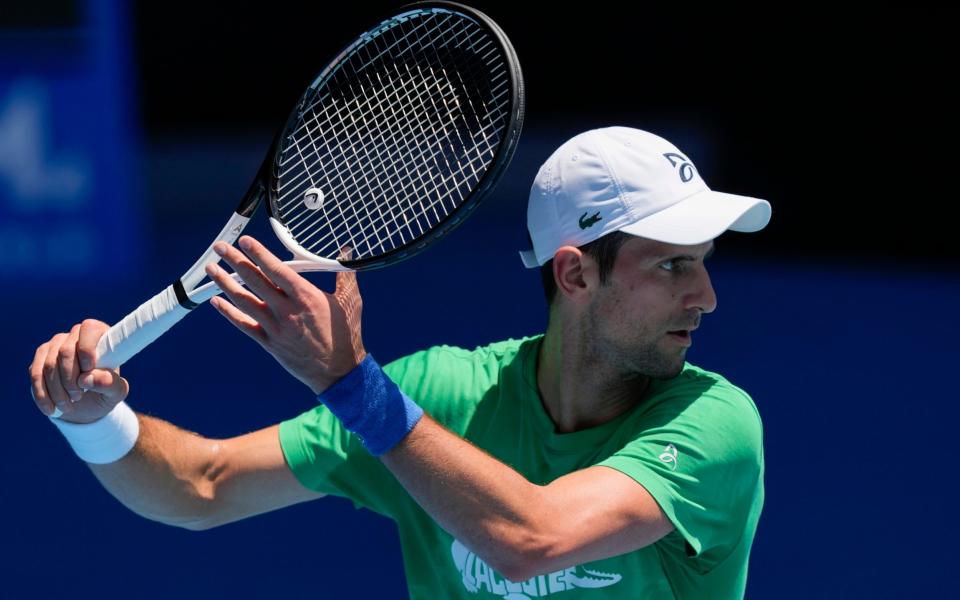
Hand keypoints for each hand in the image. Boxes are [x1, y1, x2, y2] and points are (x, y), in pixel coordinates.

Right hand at [29, 319, 128, 422]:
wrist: (87, 403)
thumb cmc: (106, 392)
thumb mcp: (116, 392)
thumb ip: (110, 384)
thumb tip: (87, 378)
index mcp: (100, 336)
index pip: (90, 329)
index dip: (87, 349)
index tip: (89, 370)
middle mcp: (76, 335)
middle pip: (66, 351)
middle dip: (70, 379)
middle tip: (78, 397)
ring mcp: (56, 344)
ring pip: (49, 365)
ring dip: (57, 390)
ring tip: (68, 406)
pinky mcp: (41, 358)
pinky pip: (36, 374)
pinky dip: (42, 394)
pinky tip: (51, 409)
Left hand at [205, 236, 365, 393]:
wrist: (338, 371)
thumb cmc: (345, 334)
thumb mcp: (350, 301)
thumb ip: (345, 275)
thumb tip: (346, 252)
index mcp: (306, 297)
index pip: (277, 270)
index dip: (258, 253)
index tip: (245, 241)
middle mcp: (287, 311)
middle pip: (254, 281)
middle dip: (235, 261)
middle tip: (220, 247)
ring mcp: (275, 328)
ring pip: (244, 301)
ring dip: (224, 283)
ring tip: (212, 268)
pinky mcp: (269, 343)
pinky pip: (244, 325)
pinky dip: (228, 312)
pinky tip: (216, 301)